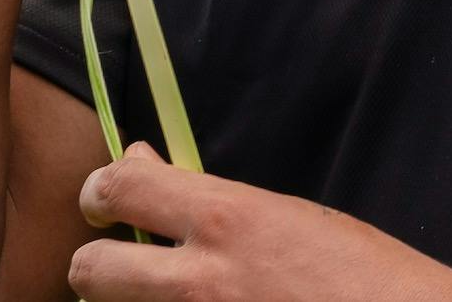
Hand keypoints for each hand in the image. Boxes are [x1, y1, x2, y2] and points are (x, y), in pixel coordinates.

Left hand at [69, 145, 451, 301]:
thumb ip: (211, 197)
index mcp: (227, 220)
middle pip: (90, 272)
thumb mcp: (290, 217)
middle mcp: (202, 281)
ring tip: (170, 299)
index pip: (121, 188)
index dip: (100, 191)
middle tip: (116, 265)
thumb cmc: (361, 276)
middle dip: (94, 266)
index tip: (104, 201)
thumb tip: (144, 162)